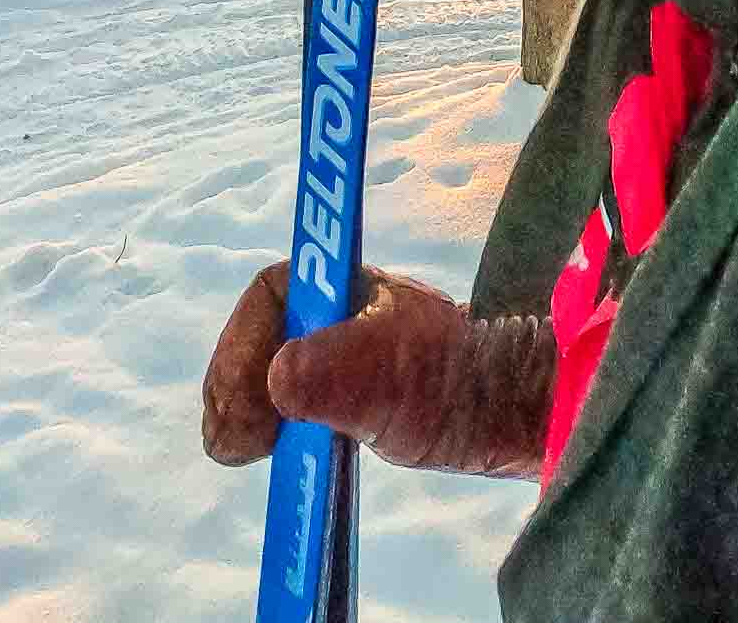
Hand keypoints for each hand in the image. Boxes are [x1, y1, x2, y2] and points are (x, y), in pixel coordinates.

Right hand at [200, 261, 556, 477]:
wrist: (501, 413)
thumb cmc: (453, 382)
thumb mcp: (401, 376)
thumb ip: (346, 372)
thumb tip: (282, 378)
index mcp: (343, 284)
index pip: (269, 296)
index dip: (243, 345)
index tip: (245, 405)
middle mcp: (331, 310)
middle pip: (258, 335)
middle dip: (235, 384)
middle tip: (238, 443)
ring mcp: (332, 350)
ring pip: (263, 370)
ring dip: (243, 410)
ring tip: (246, 451)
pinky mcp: (336, 390)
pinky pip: (280, 400)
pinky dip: (265, 426)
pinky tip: (269, 453)